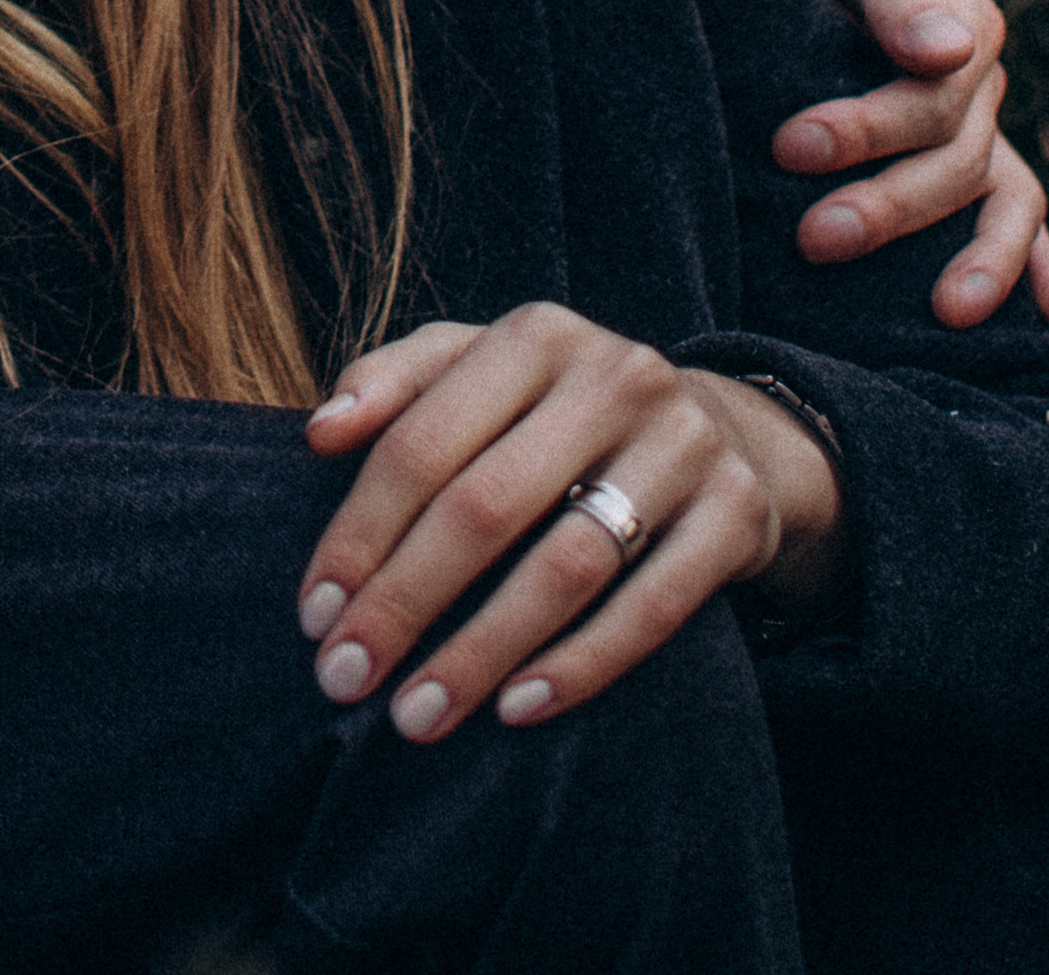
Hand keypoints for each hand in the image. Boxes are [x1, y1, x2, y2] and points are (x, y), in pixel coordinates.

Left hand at [295, 307, 845, 742]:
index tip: (313, 615)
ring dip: (481, 650)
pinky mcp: (736, 512)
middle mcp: (615, 375)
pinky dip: (580, 665)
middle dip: (403, 602)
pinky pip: (652, 606)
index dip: (359, 533)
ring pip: (565, 564)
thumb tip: (319, 431)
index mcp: (536, 334)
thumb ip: (396, 382)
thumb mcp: (483, 368)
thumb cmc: (562, 410)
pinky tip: (516, 708)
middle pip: (485, 505)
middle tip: (345, 678)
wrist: (728, 431)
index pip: (423, 440)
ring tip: (418, 714)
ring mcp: (682, 443)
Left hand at [750, 0, 1048, 331]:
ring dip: (987, 259)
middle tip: (815, 238)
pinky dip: (1045, 265)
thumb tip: (948, 52)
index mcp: (961, 21)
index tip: (788, 147)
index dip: (867, 128)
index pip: (932, 95)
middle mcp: (980, 80)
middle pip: (958, 156)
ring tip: (951, 314)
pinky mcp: (963, 157)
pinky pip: (1018, 213)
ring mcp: (980, 124)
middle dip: (891, 204)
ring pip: (1004, 197)